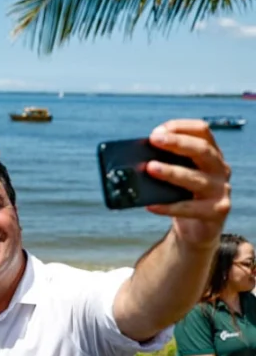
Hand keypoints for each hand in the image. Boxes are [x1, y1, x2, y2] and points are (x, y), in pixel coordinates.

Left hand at [146, 120, 230, 246]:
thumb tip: (134, 157)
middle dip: (177, 142)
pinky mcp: (216, 212)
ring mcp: (220, 190)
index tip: (158, 130)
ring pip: (196, 179)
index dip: (181, 127)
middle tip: (154, 140)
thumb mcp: (174, 175)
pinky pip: (190, 208)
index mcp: (210, 154)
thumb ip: (163, 162)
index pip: (202, 131)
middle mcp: (219, 168)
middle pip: (203, 150)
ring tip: (150, 167)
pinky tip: (151, 205)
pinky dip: (169, 207)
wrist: (196, 229)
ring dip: (172, 172)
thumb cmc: (181, 195)